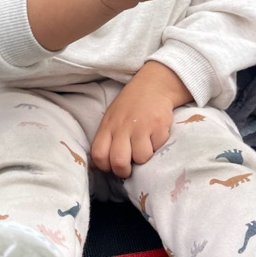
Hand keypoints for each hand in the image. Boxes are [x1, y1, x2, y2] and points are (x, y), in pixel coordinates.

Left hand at [91, 62, 191, 177]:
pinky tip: (155, 137)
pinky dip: (157, 147)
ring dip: (144, 159)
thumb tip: (95, 167)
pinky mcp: (159, 127)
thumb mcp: (111, 119)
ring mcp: (141, 127)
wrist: (153, 86)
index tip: (112, 166)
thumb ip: (104, 141)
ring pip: (141, 158)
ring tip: (145, 148)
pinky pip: (158, 149)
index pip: (98, 154)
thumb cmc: (130, 106)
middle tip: (130, 167)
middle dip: (124, 171)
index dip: (104, 166)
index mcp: (108, 126)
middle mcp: (123, 127)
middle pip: (119, 161)